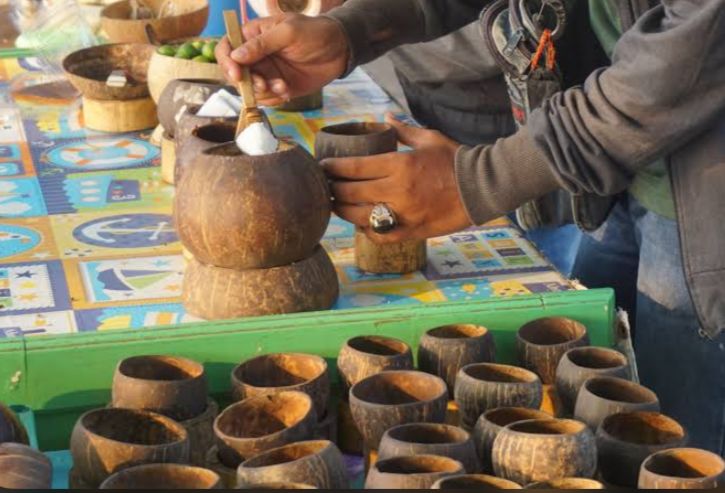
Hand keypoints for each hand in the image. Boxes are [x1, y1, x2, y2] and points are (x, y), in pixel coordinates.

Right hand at [215, 13, 348, 105]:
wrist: (340, 50)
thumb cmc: (314, 33)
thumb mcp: (288, 32)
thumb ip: (262, 44)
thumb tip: (236, 56)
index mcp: (253, 36)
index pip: (227, 48)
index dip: (226, 61)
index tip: (237, 73)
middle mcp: (256, 56)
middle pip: (234, 73)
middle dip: (246, 82)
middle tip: (263, 84)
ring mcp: (267, 73)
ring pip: (250, 89)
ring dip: (263, 92)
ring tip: (282, 86)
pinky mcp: (278, 87)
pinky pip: (266, 99)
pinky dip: (274, 98)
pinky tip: (287, 90)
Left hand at [322, 114, 473, 243]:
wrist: (482, 187)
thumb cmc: (455, 160)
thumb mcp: (429, 139)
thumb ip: (402, 130)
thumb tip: (384, 117)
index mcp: (399, 165)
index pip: (353, 167)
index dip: (332, 168)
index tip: (322, 166)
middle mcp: (397, 191)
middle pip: (350, 193)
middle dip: (332, 190)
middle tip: (325, 186)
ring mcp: (403, 214)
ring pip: (359, 217)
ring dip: (343, 211)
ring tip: (336, 205)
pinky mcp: (411, 231)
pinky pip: (378, 235)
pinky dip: (365, 230)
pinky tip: (361, 223)